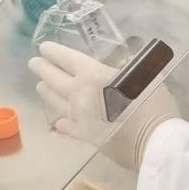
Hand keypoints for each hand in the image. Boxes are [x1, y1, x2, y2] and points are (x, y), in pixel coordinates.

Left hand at [29, 42, 177, 170]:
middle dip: (42, 69)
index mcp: (93, 75)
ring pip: (55, 102)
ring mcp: (78, 117)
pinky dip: (60, 122)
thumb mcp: (143, 76)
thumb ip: (125, 72)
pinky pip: (66, 127)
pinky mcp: (84, 136)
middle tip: (35, 63)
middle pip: (54, 79)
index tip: (44, 48)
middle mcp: (79, 94)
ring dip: (47, 92)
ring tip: (41, 86)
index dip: (54, 52)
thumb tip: (119, 71)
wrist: (154, 141)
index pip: (67, 59)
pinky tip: (59, 122)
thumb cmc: (153, 104)